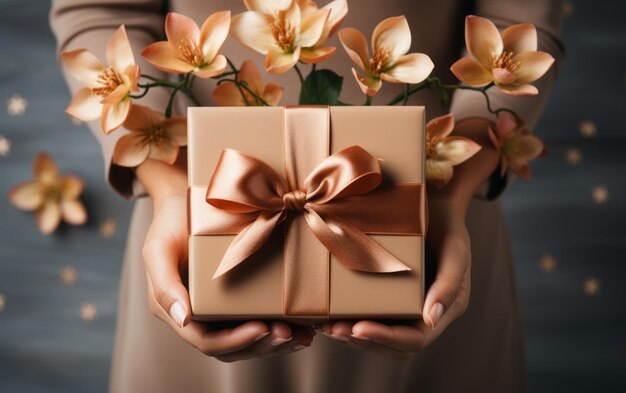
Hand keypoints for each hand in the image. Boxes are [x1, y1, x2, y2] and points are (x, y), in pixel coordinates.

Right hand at [138, 159, 314, 361]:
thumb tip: (184, 319)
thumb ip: (164, 285)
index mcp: (179, 311)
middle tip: (289, 334)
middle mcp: (201, 317)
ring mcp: (222, 309)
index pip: (207, 341)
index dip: (235, 341)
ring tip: (302, 336)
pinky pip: (262, 320)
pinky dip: (284, 327)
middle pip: (233, 347)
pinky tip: (306, 326)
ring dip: (277, 343)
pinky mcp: (242, 296)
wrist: (188, 201)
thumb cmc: (171, 222)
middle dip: (262, 345)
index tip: (261, 328)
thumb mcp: (158, 248)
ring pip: (251, 340)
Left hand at [320, 197, 470, 357]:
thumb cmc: (448, 225)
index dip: (386, 338)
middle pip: (393, 346)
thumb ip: (449, 284)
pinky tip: (328, 313)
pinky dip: (349, 318)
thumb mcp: (455, 249)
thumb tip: (431, 319)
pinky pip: (369, 316)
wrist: (435, 204)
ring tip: (326, 327)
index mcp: (444, 310)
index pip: (415, 339)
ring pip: (378, 336)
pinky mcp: (388, 295)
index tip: (358, 328)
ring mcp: (404, 306)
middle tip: (333, 329)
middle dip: (362, 341)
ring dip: (351, 336)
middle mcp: (424, 314)